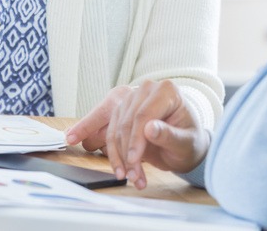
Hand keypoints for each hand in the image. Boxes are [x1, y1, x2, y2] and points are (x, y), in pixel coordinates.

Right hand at [65, 80, 209, 189]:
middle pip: (125, 122)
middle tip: (129, 176)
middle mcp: (146, 89)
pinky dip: (96, 139)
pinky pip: (103, 125)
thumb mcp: (186, 142)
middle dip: (125, 153)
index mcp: (166, 91)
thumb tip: (150, 128)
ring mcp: (131, 97)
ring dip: (114, 154)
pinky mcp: (120, 109)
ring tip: (122, 175)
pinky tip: (78, 142)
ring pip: (112, 127)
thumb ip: (170, 135)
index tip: (134, 162)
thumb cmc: (189, 141)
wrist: (184, 143)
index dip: (136, 141)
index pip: (143, 115)